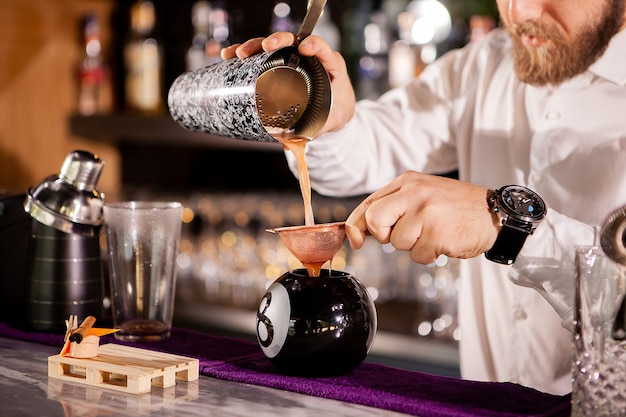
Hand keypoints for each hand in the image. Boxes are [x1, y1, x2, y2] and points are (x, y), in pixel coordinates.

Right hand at [221, 32, 355, 134]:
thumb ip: (311, 132)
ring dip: (254, 45)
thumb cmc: (335, 111)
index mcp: (330, 67)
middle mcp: (310, 58)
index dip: (316, 46)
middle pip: (293, 41)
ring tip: (239, 53)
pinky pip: (262, 55)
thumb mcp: (327, 122)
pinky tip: (228, 56)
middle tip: (266, 47)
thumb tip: (288, 146)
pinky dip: (245, 54)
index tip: (305, 48)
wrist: (336, 109)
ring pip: (273, 45)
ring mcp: (293, 58)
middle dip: (278, 41)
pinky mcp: (279, 63)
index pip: (324, 50)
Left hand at [345, 171, 499, 263]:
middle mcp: (415, 192)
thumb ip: (394, 206)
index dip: (356, 225)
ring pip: (398, 243)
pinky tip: (445, 240)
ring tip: (435, 233)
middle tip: (407, 234)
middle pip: (375, 221)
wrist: (495, 213)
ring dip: (415, 246)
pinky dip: (429, 255)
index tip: (355, 240)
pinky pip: (418, 255)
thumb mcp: (423, 195)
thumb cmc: (455, 207)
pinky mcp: (438, 233)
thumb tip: (361, 230)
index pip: (369, 204)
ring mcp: (427, 212)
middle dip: (385, 236)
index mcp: (407, 182)